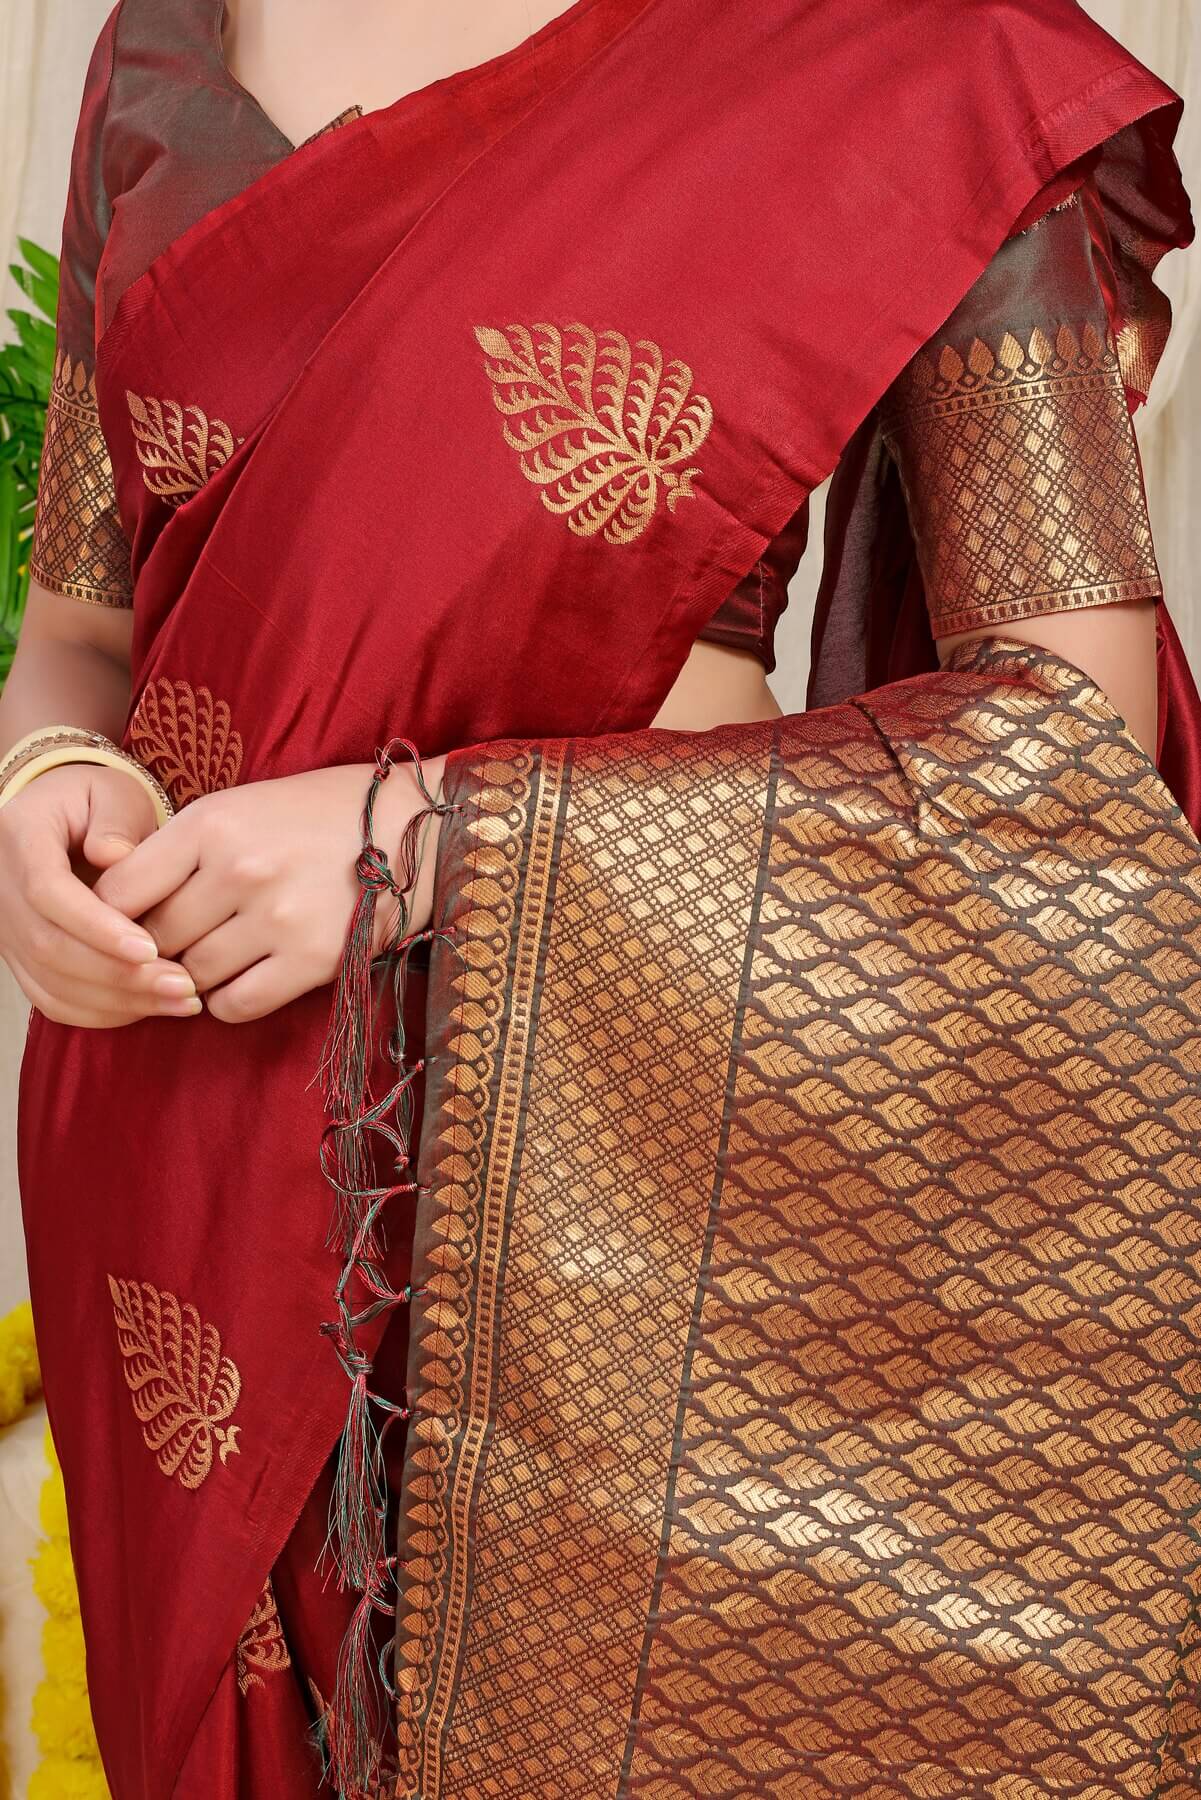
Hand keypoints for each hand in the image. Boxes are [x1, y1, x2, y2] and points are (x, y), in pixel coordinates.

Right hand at [0, 763, 199, 1027]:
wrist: (62, 819)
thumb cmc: (96, 803)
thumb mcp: (111, 792)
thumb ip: (115, 820)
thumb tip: (113, 856)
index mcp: (20, 839)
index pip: (47, 892)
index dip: (96, 926)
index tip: (150, 947)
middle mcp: (2, 890)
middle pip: (49, 947)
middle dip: (119, 975)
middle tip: (181, 984)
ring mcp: (8, 930)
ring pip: (51, 983)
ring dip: (118, 1000)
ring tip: (181, 1000)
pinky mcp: (22, 959)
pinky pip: (53, 1000)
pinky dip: (102, 1013)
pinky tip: (152, 1007)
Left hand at [93, 757, 447, 1023]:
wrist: (411, 828)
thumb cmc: (315, 814)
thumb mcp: (238, 805)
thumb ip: (171, 843)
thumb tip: (100, 871)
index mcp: (213, 822)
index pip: (120, 891)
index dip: (112, 916)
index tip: (130, 921)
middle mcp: (240, 870)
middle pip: (155, 939)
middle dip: (156, 948)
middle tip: (176, 943)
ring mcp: (277, 918)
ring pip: (193, 974)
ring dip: (196, 974)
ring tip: (219, 953)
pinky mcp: (313, 960)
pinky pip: (236, 1004)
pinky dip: (229, 1000)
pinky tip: (244, 977)